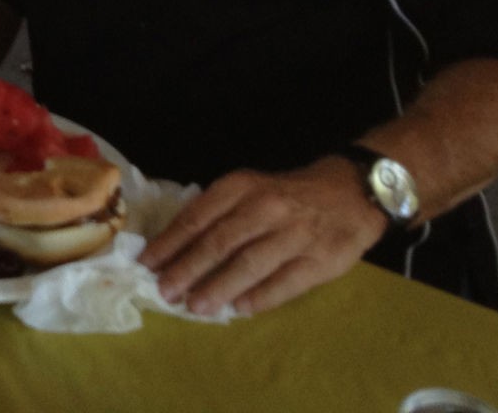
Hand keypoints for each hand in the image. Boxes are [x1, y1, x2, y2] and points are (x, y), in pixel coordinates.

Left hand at [139, 157, 385, 316]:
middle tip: (165, 291)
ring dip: (219, 287)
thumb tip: (175, 249)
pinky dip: (260, 297)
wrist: (350, 192)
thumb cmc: (286, 195)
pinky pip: (285, 282)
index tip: (147, 263)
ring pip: (250, 263)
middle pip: (220, 241)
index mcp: (242, 187)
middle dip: (188, 268)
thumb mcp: (250, 188)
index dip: (171, 242)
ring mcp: (294, 234)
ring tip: (195, 306)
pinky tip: (240, 309)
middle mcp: (266, 208)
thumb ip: (218, 213)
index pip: (198, 216)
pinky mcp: (320, 260)